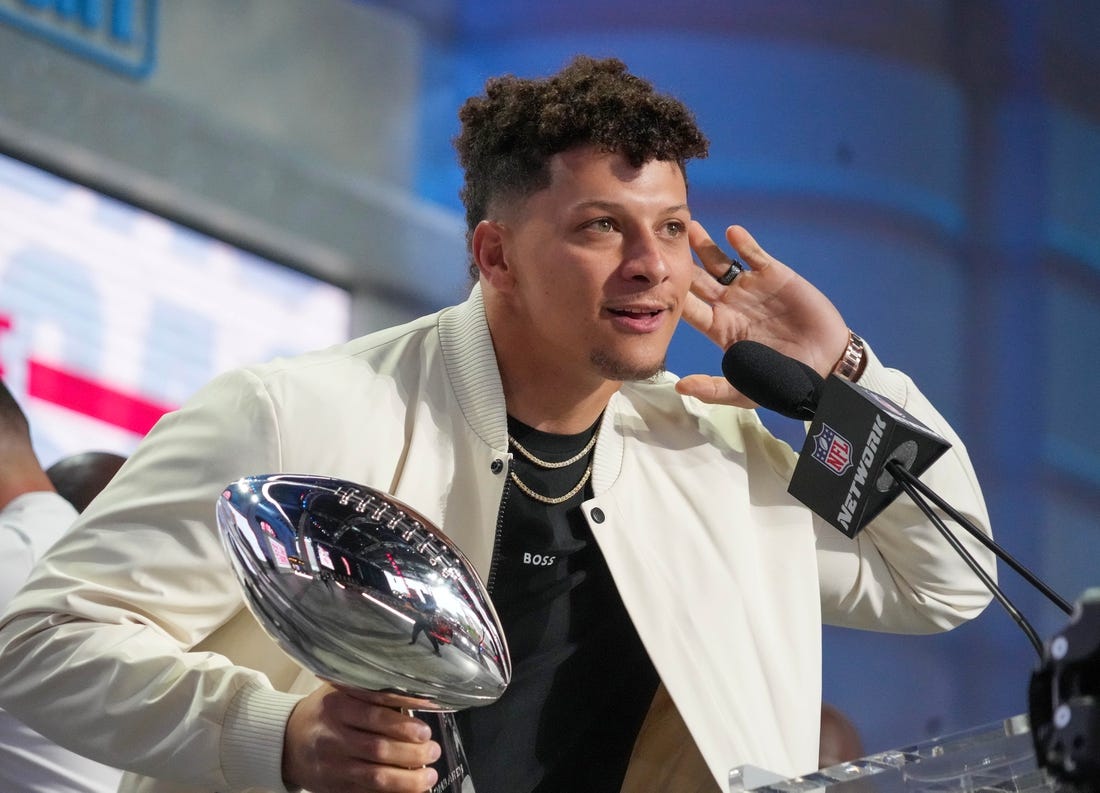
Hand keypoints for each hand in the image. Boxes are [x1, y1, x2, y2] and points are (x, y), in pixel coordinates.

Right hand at [283, 684, 440, 792]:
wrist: (287, 740)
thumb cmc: (324, 712)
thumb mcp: (342, 690)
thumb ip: (373, 692)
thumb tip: (418, 698)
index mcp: (336, 706)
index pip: (374, 714)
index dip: (403, 724)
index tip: (424, 730)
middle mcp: (332, 736)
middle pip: (378, 748)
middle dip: (412, 753)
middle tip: (432, 750)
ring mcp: (333, 765)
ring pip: (375, 776)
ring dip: (407, 779)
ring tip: (428, 775)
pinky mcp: (334, 787)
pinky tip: (411, 790)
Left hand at [676, 222, 850, 406]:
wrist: (826, 364)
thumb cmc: (784, 380)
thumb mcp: (745, 390)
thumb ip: (713, 389)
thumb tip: (680, 387)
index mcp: (720, 328)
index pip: (691, 309)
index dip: (674, 295)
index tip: (654, 282)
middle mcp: (731, 305)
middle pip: (699, 280)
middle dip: (683, 263)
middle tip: (663, 244)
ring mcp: (751, 288)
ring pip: (722, 263)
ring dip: (706, 246)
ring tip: (691, 227)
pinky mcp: (775, 275)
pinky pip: (755, 255)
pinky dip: (744, 243)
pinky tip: (731, 232)